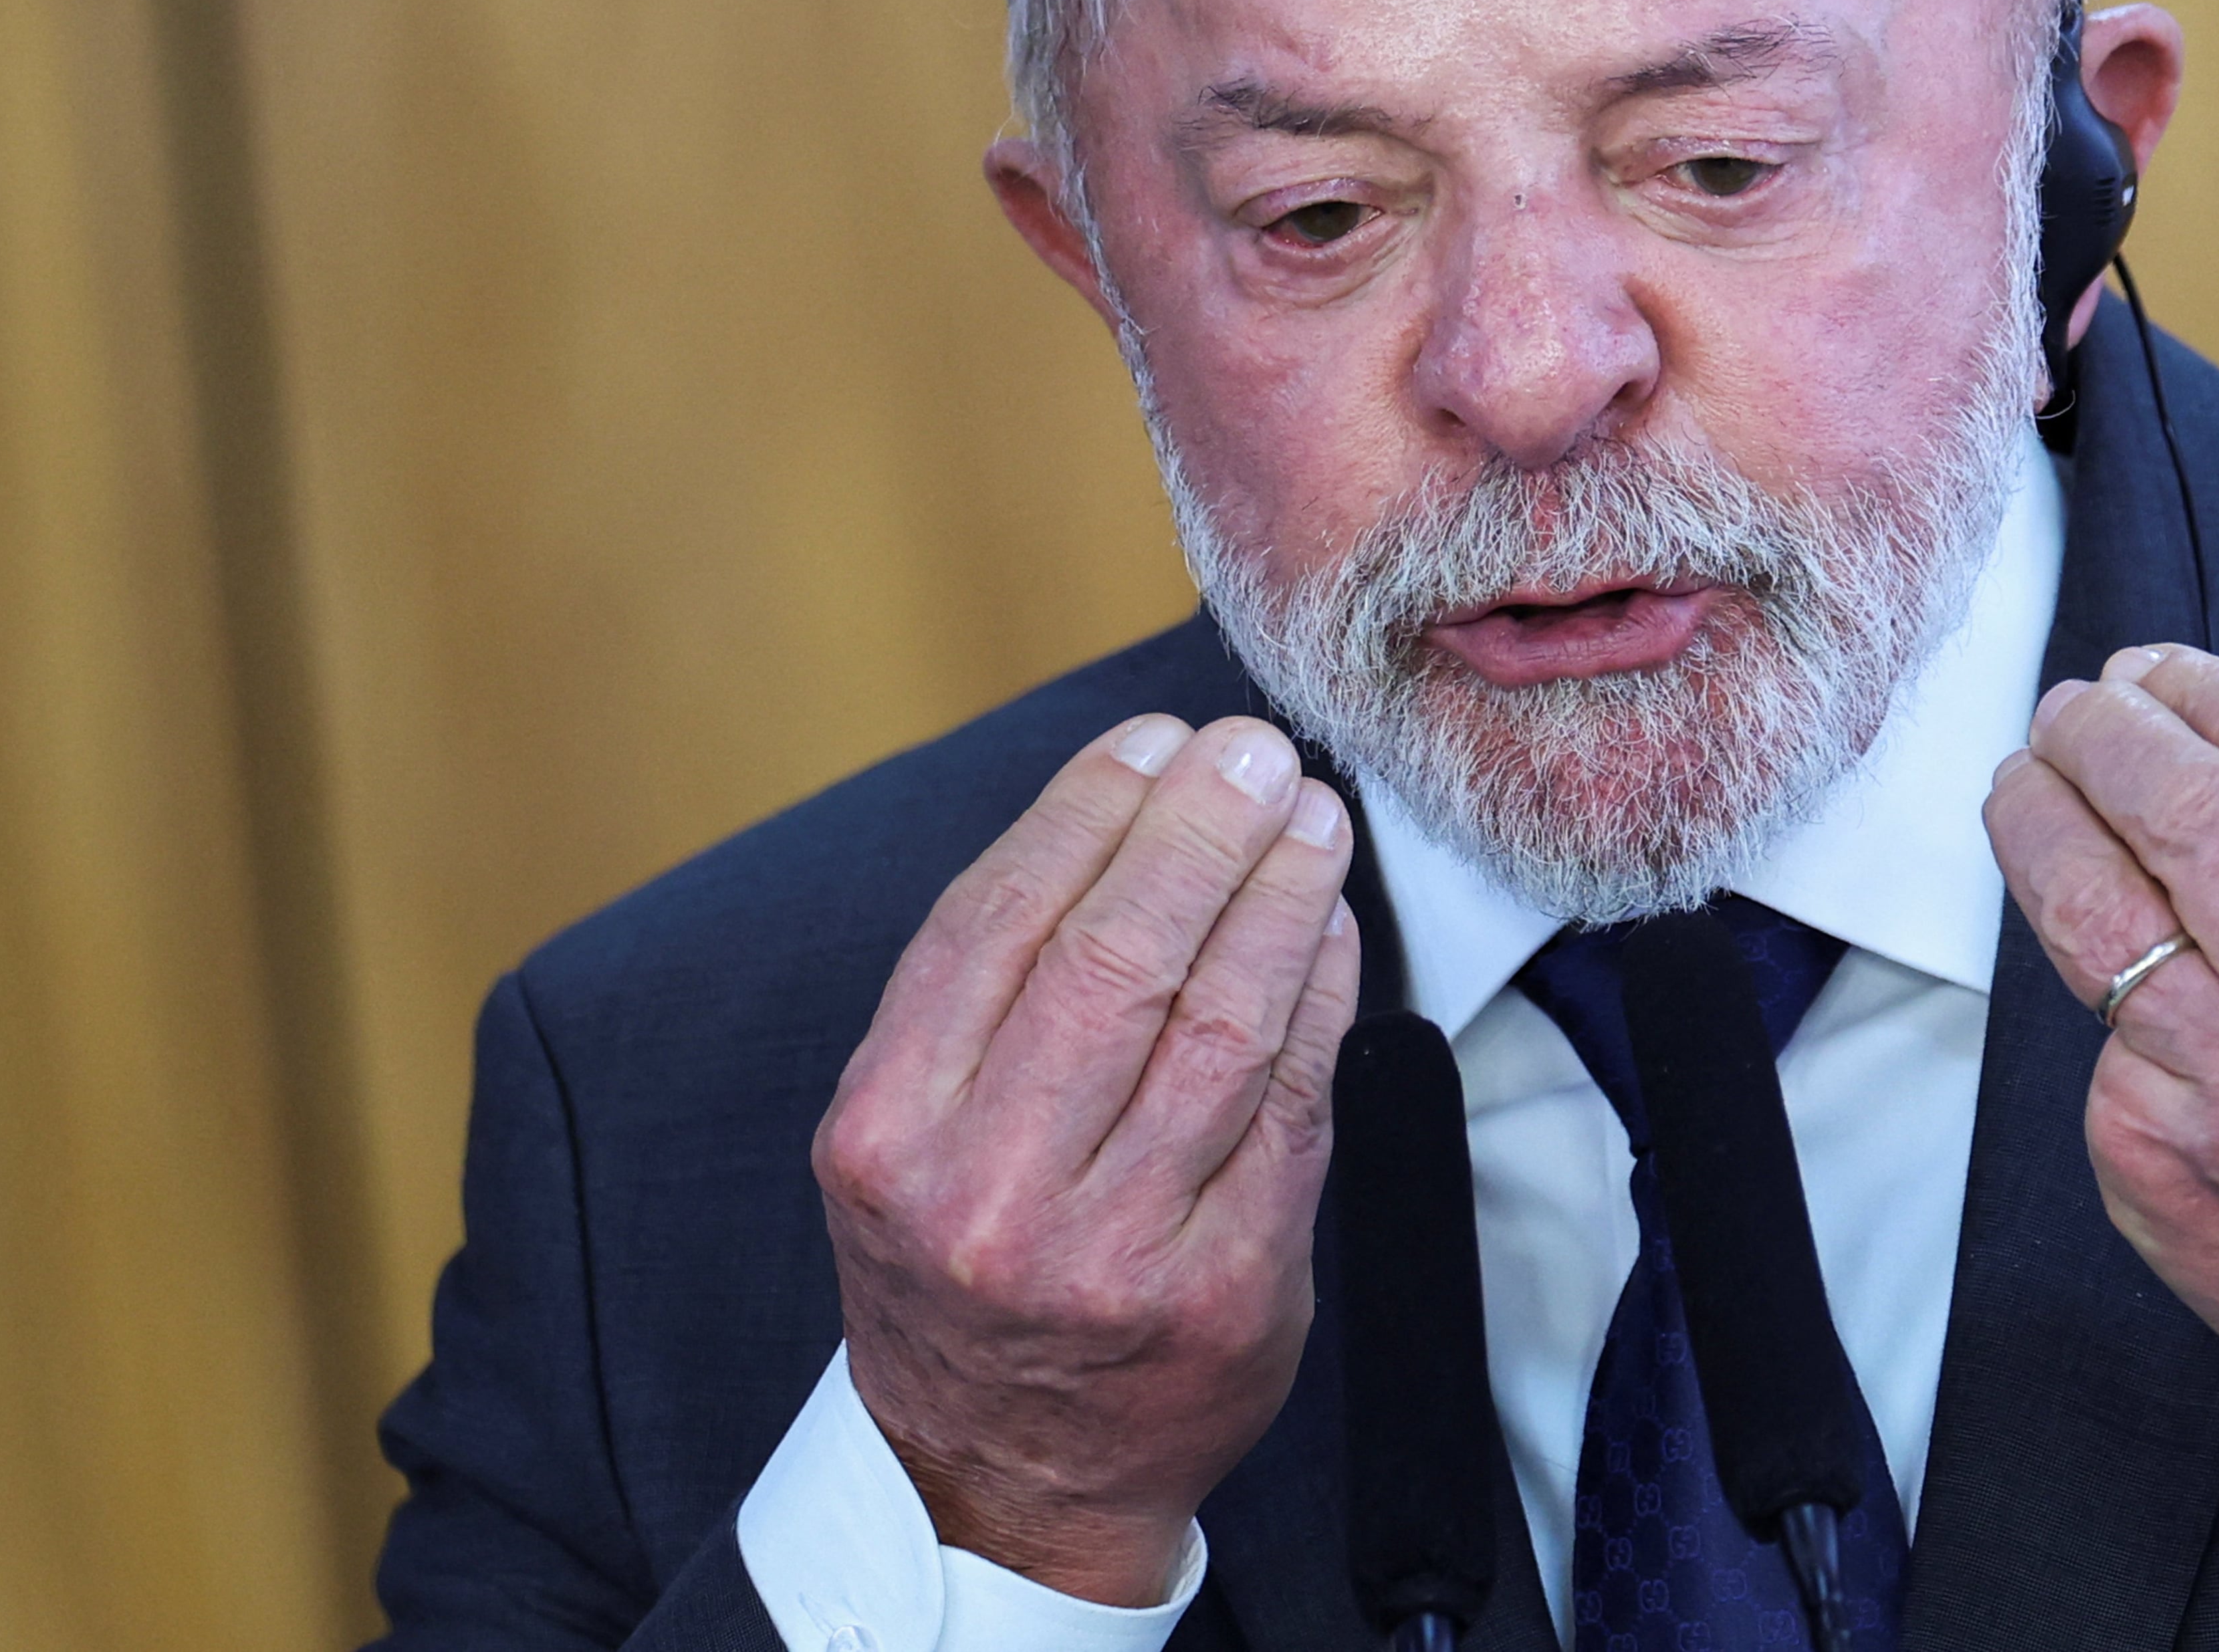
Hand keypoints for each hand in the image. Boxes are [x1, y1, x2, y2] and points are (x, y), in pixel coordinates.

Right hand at [811, 713, 1362, 1603]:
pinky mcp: (1225, 1291)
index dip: (1088, 812)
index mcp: (890, 1134)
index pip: (997, 922)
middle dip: (1197, 831)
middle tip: (1253, 751)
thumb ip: (990, 989)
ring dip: (1277, 896)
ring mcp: (1113, 1253)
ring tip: (1310, 816)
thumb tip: (1132, 805)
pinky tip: (1329, 927)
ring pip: (1217, 1024)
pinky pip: (1290, 1107)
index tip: (1151, 741)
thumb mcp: (910, 1133)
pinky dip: (1317, 996)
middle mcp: (991, 1196)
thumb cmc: (964, 1265)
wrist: (1002, 1477)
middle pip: (1114, 959)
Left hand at [1984, 646, 2218, 1451]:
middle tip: (2070, 707)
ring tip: (2024, 776)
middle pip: (2188, 812)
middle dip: (2106, 733)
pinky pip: (2095, 1025)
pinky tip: (2087, 941)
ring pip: (2095, 904)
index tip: (2156, 669)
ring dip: (2039, 813)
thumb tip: (2217, 736)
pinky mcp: (2154, 1148)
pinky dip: (2081, 964)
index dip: (2209, 692)